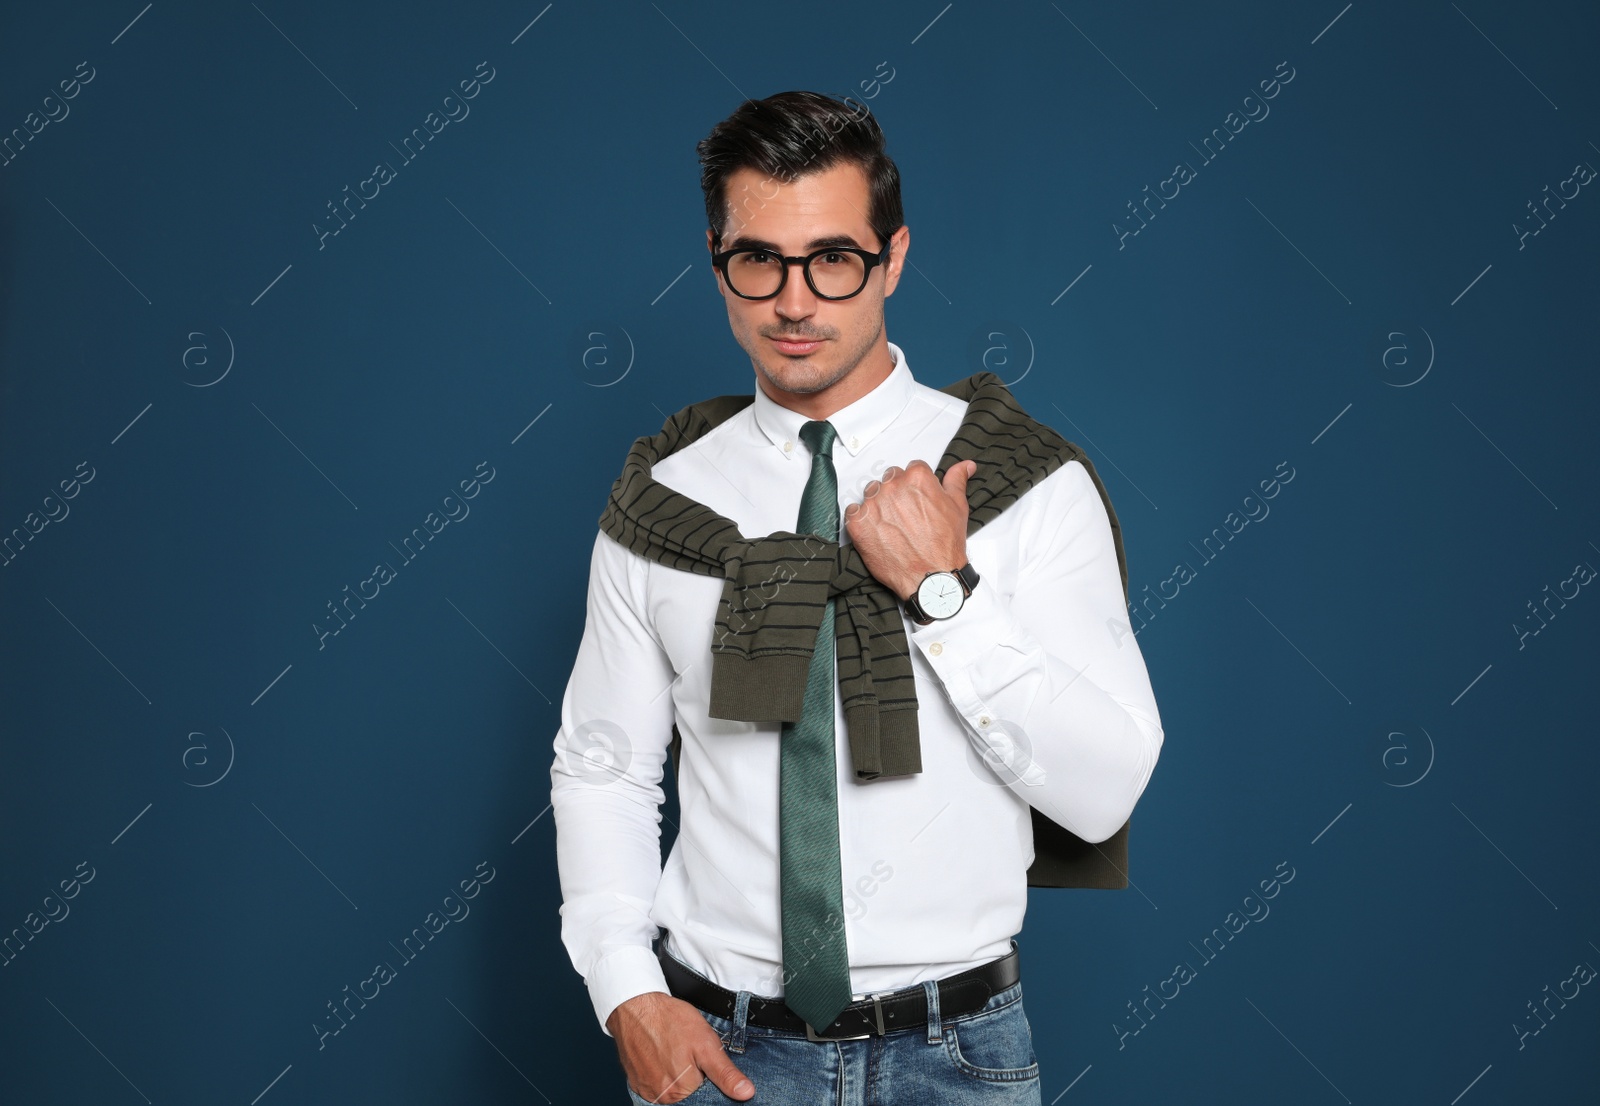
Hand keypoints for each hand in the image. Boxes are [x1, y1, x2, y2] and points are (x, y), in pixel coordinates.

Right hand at [607, 991, 754, 1102]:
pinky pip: (656, 1085)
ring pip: (673, 1090)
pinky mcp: (636, 1082)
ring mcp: (646, 1091)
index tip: (706, 1064)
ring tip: (676, 1053)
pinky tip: (663, 1056)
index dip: (710, 1079)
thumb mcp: (706, 1044)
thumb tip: (746, 1094)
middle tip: (689, 1054)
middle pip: (689, 1095)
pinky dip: (662, 1074)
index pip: (707, 1097)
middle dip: (694, 1078)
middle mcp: (662, 1097)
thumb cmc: (670, 1021)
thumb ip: (725, 1073)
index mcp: (681, 1091)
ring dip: (677, 1076)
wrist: (636, 1006)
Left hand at [844, 459, 976, 599]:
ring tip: (892, 525)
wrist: (930, 577)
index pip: (911, 469)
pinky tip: (877, 532)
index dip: (916, 486)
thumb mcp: (957, 507)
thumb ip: (956, 481)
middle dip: (897, 493)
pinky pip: (853, 511)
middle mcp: (893, 487)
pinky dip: (862, 520)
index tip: (918, 499)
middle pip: (890, 479)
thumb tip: (965, 466)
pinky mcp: (858, 523)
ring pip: (871, 493)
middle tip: (906, 515)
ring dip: (879, 504)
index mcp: (917, 478)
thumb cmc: (944, 546)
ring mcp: (873, 504)